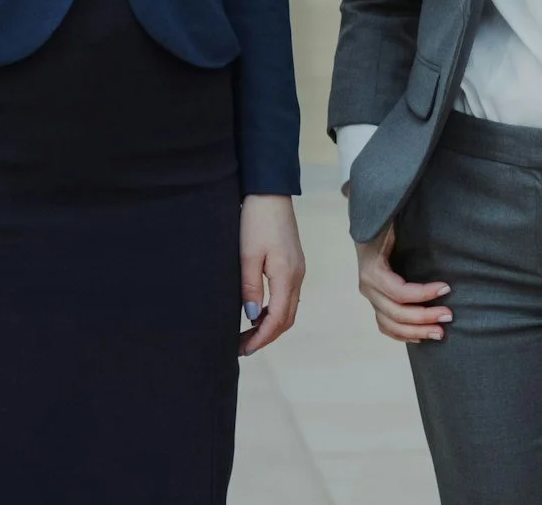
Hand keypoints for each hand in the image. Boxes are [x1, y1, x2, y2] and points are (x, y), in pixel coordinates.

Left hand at [239, 194, 305, 354]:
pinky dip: (275, 310)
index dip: (262, 338)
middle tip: (243, 347)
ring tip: (248, 333)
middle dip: (267, 336)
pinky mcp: (294, 263)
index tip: (244, 349)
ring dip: (271, 325)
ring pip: (288, 308)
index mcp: (286, 276)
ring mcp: (298, 270)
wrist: (270, 192)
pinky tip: (258, 311)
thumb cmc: (256, 220)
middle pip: (287, 318)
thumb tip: (251, 315)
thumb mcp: (247, 254)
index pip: (278, 319)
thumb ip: (250, 286)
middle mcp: (297, 276)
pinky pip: (288, 296)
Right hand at [356, 223, 451, 342]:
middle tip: (449, 316)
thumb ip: (407, 228)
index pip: (400, 292)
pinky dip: (402, 334)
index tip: (447, 287)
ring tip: (439, 333)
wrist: (367, 226)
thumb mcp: (393, 224)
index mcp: (372, 270)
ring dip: (416, 332)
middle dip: (425, 317)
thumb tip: (437, 234)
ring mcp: (370, 297)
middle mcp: (368, 287)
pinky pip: (385, 326)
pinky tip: (421, 337)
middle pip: (396, 313)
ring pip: (391, 325)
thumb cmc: (385, 224)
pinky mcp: (375, 302)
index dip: (424, 294)